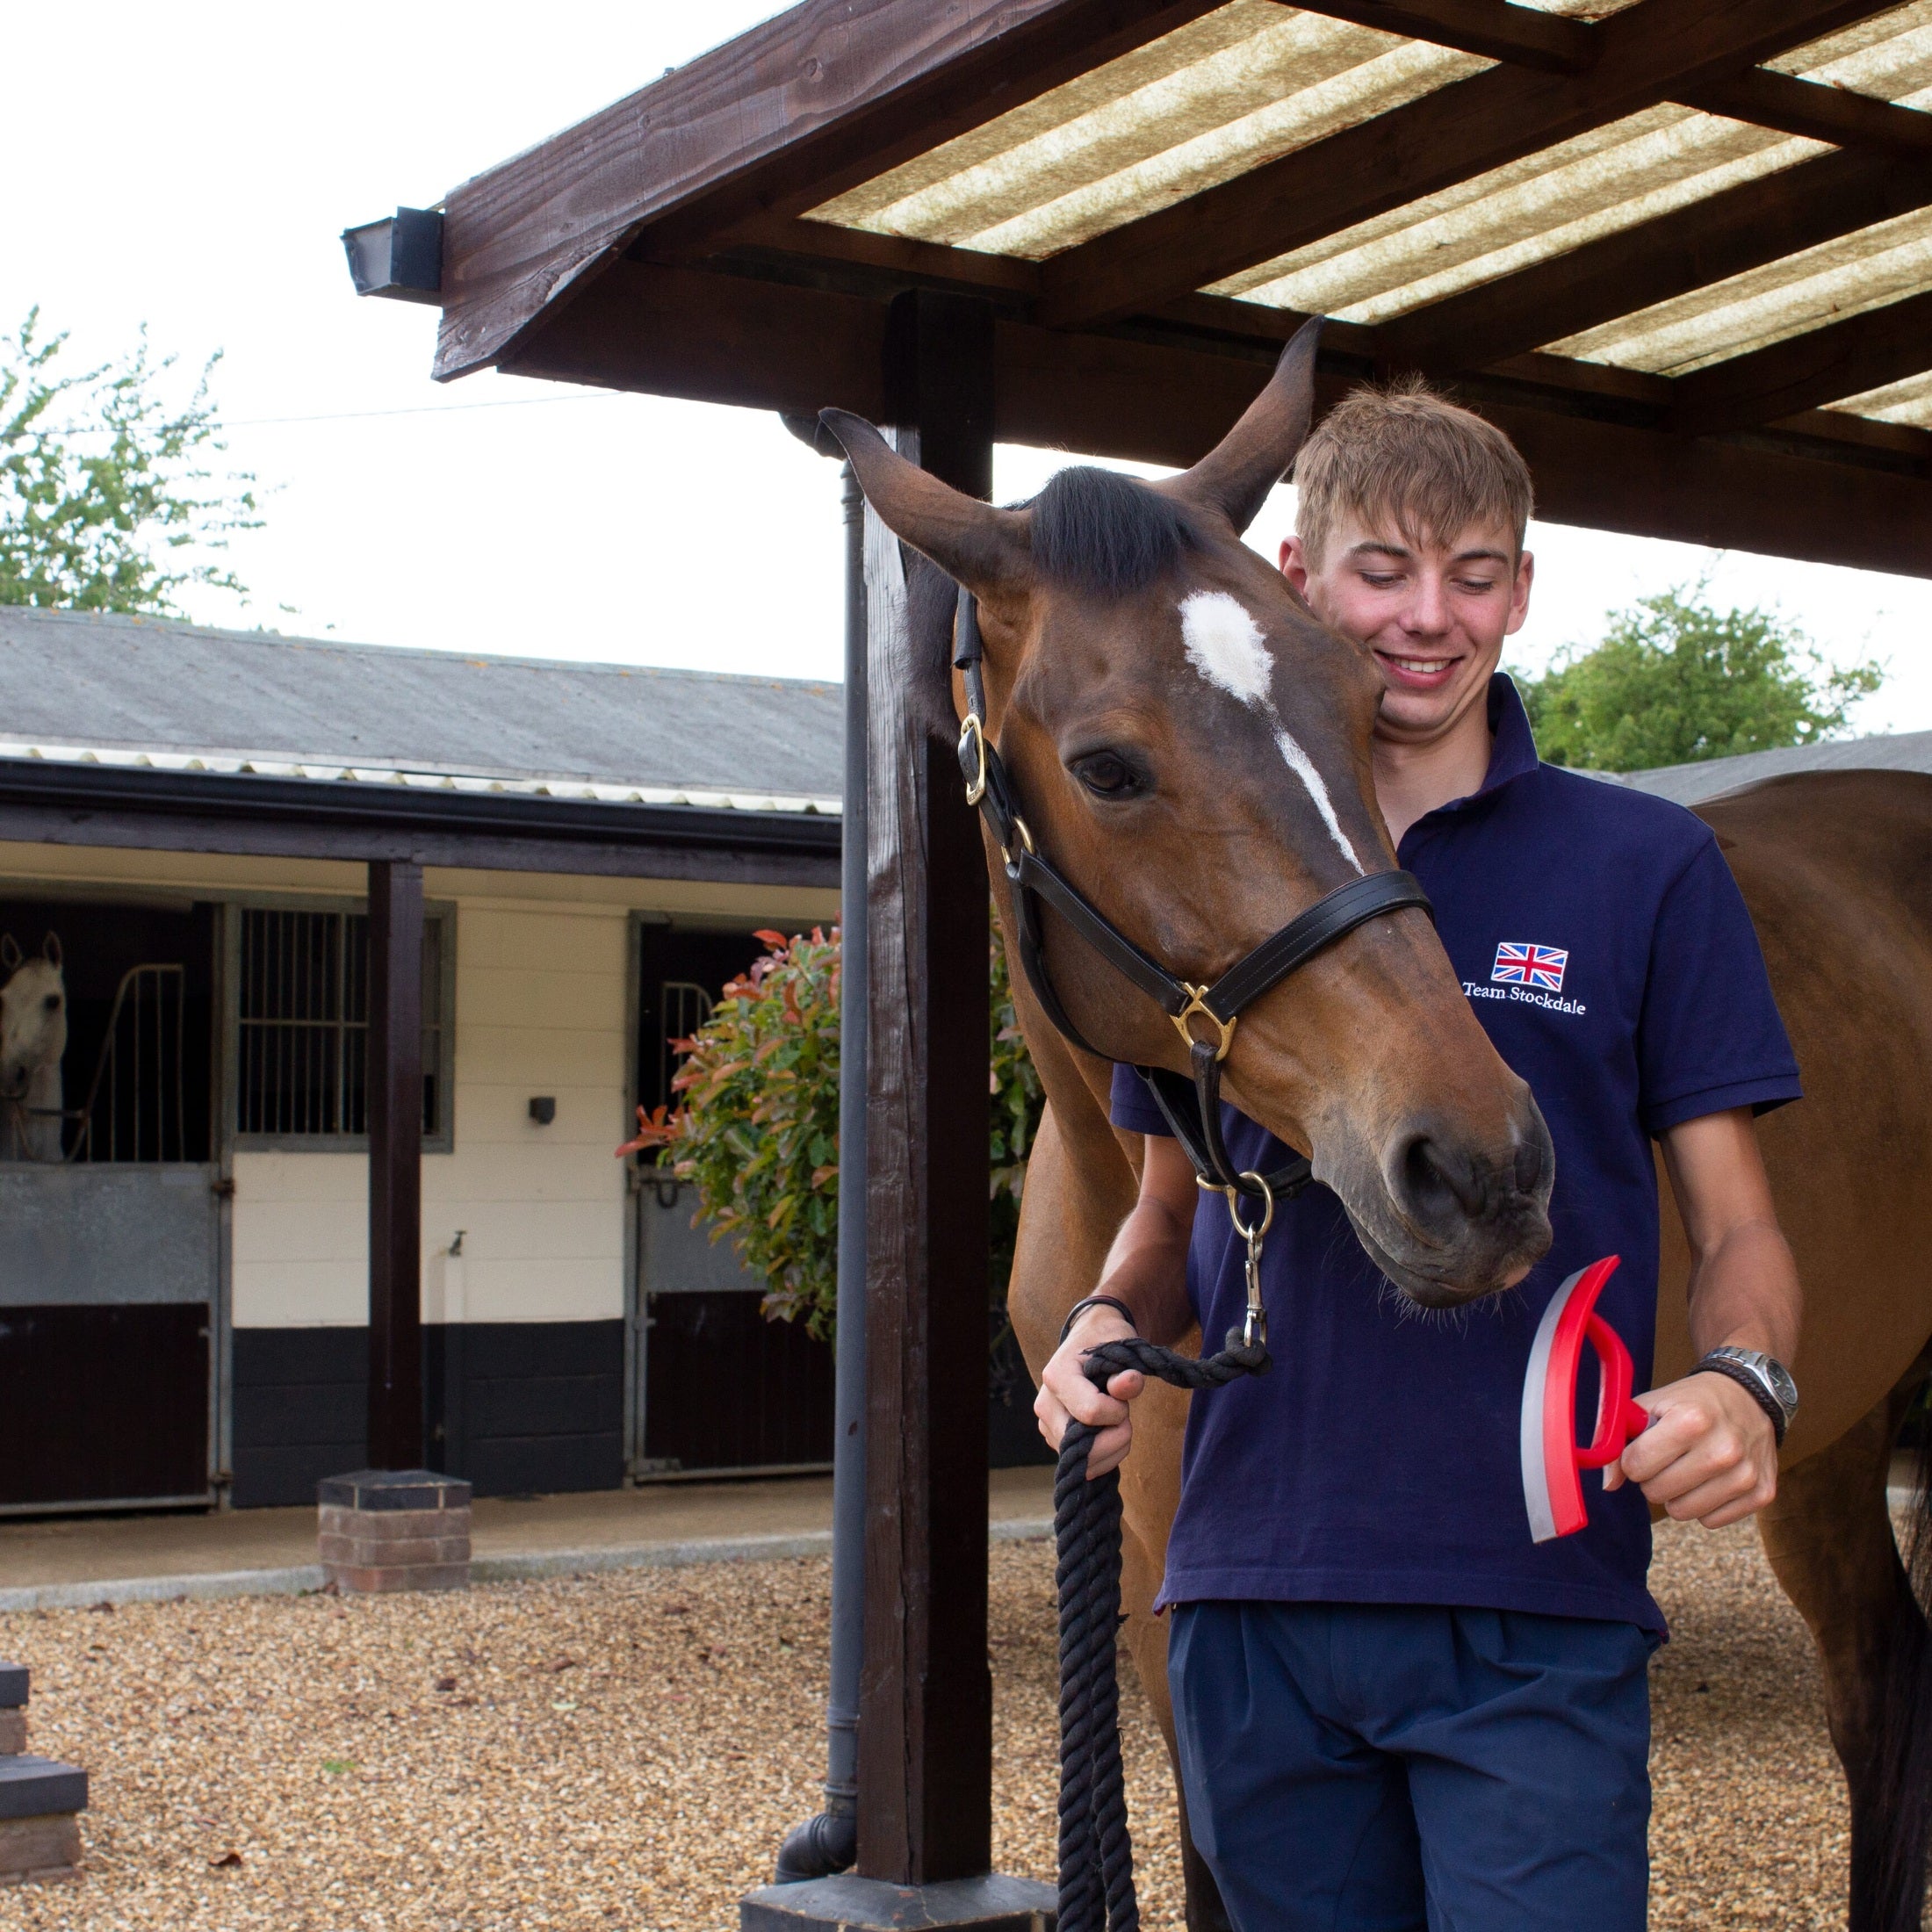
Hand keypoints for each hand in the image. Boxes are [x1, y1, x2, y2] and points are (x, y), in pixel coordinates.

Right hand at [1035, 1303, 1144, 1479]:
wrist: (1087, 1340)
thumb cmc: (1104, 1342)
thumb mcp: (1118, 1346)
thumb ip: (1125, 1370)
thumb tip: (1130, 1383)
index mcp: (1056, 1376)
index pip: (1091, 1412)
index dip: (1117, 1412)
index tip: (1125, 1398)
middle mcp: (1045, 1404)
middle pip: (1084, 1446)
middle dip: (1116, 1437)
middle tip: (1126, 1415)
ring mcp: (1047, 1425)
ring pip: (1084, 1462)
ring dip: (1113, 1450)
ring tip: (1120, 1424)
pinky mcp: (1054, 1439)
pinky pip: (1082, 1465)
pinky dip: (1104, 1458)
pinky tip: (1111, 1436)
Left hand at [1605, 1370, 1777, 1527]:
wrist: (1749, 1397)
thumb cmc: (1693, 1402)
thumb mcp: (1652, 1404)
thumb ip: (1620, 1438)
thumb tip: (1608, 1483)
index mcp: (1692, 1421)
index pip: (1636, 1465)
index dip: (1633, 1458)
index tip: (1644, 1447)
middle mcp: (1723, 1450)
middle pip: (1657, 1492)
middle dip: (1653, 1477)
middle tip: (1667, 1458)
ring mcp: (1745, 1475)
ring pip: (1682, 1512)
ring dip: (1677, 1494)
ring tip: (1688, 1468)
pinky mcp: (1762, 1494)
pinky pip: (1711, 1521)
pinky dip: (1705, 1505)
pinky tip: (1712, 1479)